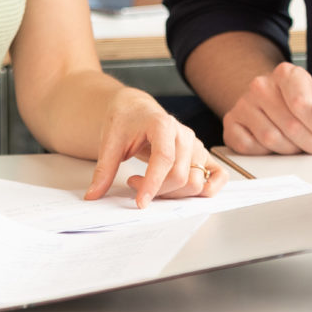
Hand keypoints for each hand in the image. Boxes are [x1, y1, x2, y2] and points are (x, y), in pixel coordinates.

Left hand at [84, 89, 224, 207]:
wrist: (135, 109)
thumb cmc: (125, 121)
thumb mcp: (109, 142)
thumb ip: (103, 170)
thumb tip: (93, 195)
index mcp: (162, 125)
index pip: (164, 159)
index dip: (153, 184)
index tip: (140, 202)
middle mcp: (184, 134)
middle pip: (181, 176)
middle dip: (157, 190)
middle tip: (134, 184)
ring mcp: (195, 145)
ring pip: (195, 181)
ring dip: (173, 193)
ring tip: (150, 183)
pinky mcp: (201, 154)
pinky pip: (218, 175)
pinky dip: (210, 188)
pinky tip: (191, 193)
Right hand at [221, 60, 311, 154]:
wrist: (282, 110)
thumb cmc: (309, 109)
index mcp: (287, 74)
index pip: (302, 103)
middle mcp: (260, 84)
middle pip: (290, 126)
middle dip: (309, 142)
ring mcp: (243, 103)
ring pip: (270, 139)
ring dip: (290, 149)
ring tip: (298, 143)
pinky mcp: (232, 123)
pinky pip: (250, 147)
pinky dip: (267, 153)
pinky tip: (275, 145)